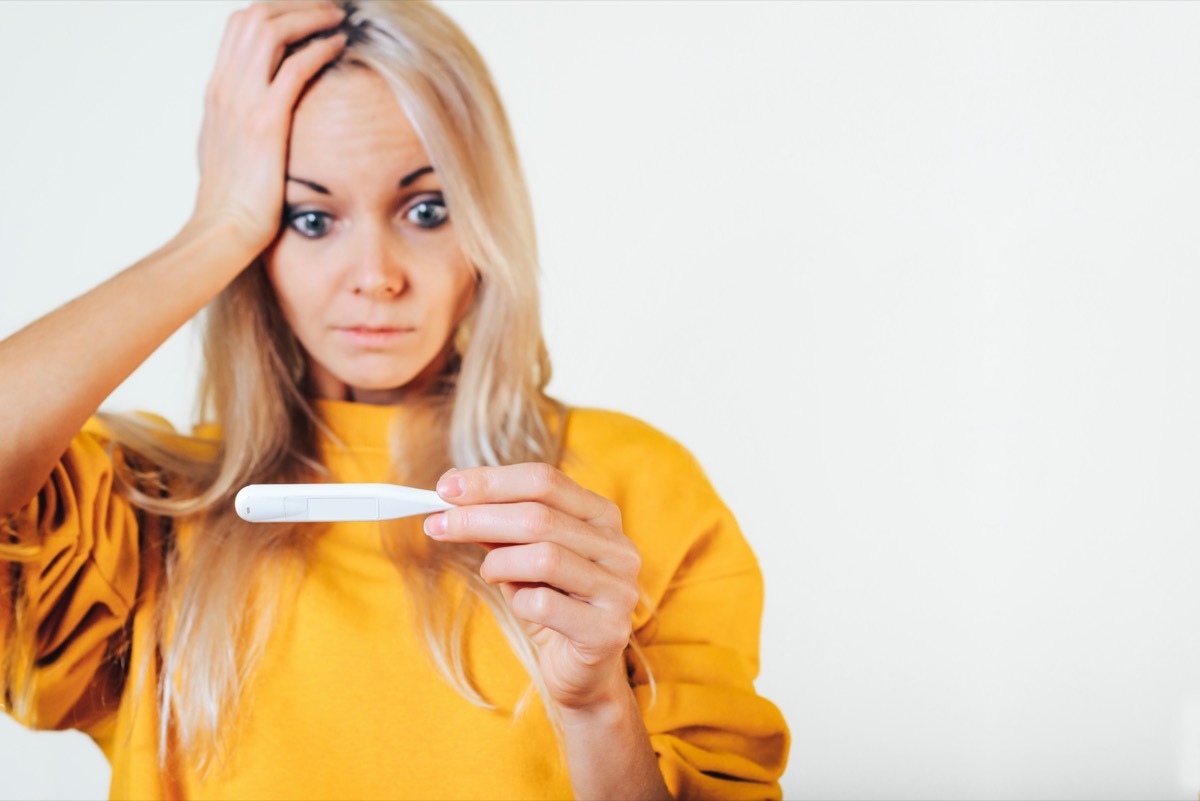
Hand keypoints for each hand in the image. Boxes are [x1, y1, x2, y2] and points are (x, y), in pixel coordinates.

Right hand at [189, 1, 346, 256]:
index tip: (307, 14)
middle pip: (254, 17)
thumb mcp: (228, 151)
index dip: (275, 11)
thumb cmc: (232, 202)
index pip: (240, 27)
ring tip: (338, 18)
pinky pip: (293, 68)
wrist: (222, 232)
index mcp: (218, 92)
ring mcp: (241, 104)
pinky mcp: (264, 124)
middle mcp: (226, 89)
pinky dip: (318, 48)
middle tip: (329, 8)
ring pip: (270, 31)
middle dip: (294, 5)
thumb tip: (257, 118)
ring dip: (308, 17)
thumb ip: (240, 125)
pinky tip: (339, 45)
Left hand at [423, 464, 642, 712]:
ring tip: (487, 573)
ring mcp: (618, 589)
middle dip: (478, 517)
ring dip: (498, 563)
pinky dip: (518, 602)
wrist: (581, 671)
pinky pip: (545, 605)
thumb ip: (501, 529)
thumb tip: (455, 500)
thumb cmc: (551, 604)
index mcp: (602, 516)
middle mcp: (618, 547)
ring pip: (544, 556)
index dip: (491, 481)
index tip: (446, 487)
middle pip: (539, 516)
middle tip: (437, 525)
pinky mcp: (606, 630)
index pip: (544, 480)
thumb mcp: (523, 559)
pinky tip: (519, 605)